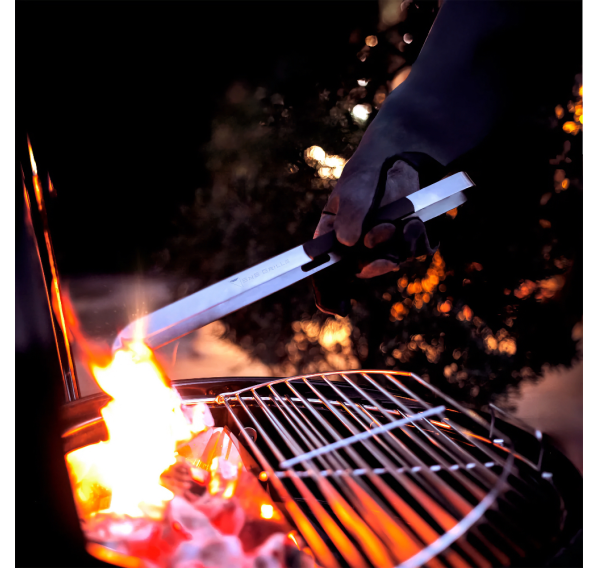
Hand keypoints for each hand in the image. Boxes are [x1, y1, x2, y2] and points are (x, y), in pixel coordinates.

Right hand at [312, 158, 435, 315]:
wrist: (395, 162)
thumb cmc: (363, 180)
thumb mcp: (349, 195)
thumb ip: (348, 217)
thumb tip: (349, 243)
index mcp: (334, 242)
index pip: (325, 274)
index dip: (328, 295)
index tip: (338, 307)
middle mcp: (359, 250)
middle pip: (364, 272)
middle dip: (375, 264)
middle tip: (380, 244)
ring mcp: (386, 248)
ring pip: (394, 262)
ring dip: (397, 245)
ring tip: (395, 223)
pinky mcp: (409, 241)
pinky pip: (416, 252)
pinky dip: (416, 239)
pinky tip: (413, 222)